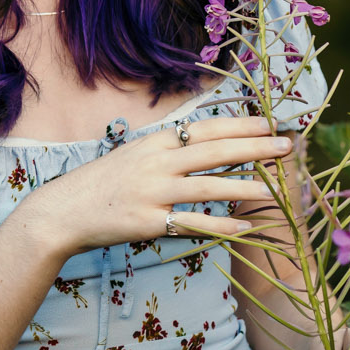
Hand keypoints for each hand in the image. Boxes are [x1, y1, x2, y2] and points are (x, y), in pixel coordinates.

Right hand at [16, 114, 288, 260]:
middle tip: (286, 145)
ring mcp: (153, 192)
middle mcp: (157, 162)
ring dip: (245, 185)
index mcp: (155, 141)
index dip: (241, 124)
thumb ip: (167, 149)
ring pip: (208, 186)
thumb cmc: (102, 183)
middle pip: (214, 151)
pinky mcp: (149, 221)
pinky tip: (244, 227)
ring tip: (275, 187)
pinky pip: (192, 223)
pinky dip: (220, 226)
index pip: (206, 127)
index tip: (270, 121)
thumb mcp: (134, 155)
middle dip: (254, 146)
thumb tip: (203, 141)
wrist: (63, 211)